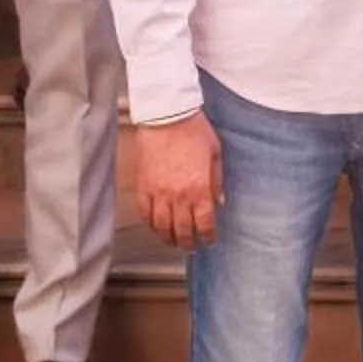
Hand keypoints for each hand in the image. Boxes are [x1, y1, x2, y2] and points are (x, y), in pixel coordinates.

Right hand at [136, 111, 222, 250]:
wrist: (166, 114)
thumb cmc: (192, 129)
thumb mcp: (214, 153)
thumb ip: (217, 180)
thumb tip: (219, 201)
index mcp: (199, 188)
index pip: (204, 223)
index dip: (208, 236)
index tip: (209, 240)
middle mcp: (178, 195)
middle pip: (183, 230)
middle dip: (189, 242)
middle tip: (191, 246)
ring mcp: (158, 193)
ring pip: (162, 227)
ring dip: (169, 238)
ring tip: (174, 241)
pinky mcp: (143, 187)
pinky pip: (145, 214)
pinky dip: (151, 225)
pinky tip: (156, 227)